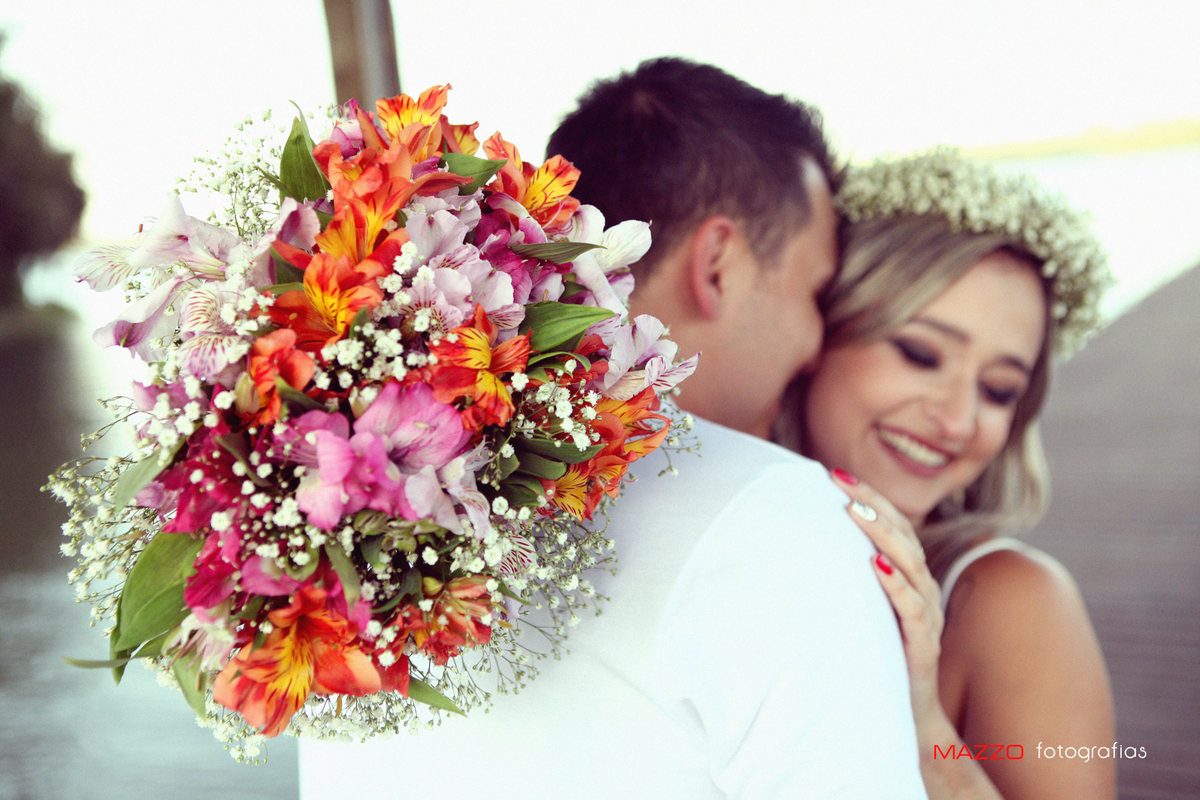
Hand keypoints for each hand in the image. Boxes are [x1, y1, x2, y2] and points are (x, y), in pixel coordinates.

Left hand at [830, 468, 946, 739]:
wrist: (906, 719)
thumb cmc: (877, 658)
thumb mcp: (861, 612)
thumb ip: (847, 581)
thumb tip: (802, 546)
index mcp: (909, 579)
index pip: (894, 526)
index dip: (870, 498)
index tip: (837, 474)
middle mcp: (922, 591)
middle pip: (903, 536)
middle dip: (872, 504)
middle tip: (841, 480)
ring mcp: (926, 618)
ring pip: (911, 565)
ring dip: (883, 535)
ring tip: (855, 512)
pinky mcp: (923, 647)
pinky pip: (914, 611)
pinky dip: (897, 586)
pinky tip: (877, 567)